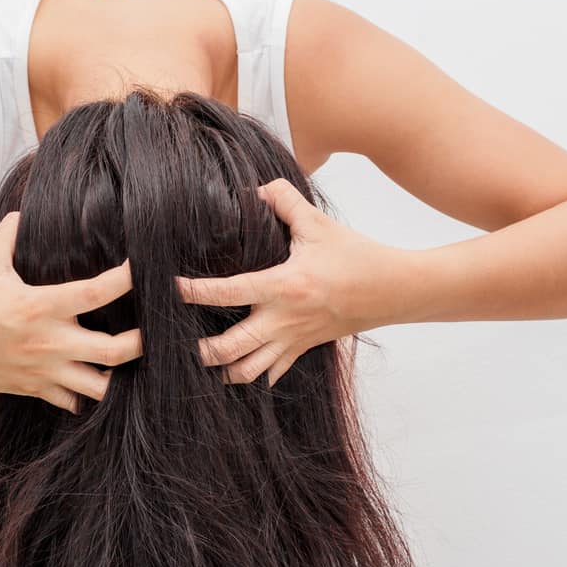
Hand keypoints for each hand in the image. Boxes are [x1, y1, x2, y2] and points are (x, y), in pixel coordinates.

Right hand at [0, 211, 142, 412]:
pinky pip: (72, 402)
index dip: (127, 279)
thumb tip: (21, 212)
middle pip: (116, 351)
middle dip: (143, 342)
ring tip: (128, 363)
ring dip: (119, 376)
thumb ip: (9, 234)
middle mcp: (49, 342)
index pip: (98, 292)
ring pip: (100, 388)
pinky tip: (92, 381)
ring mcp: (43, 370)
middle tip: (154, 329)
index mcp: (40, 306)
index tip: (143, 268)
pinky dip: (86, 396)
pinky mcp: (32, 389)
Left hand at [174, 178, 408, 386]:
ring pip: (248, 371)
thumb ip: (283, 200)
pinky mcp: (303, 349)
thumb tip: (253, 189)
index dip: (195, 292)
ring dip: (221, 370)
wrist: (395, 290)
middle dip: (200, 350)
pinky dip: (249, 377)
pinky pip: (271, 374)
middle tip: (176, 342)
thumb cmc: (357, 256)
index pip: (228, 292)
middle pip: (230, 347)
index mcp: (284, 285)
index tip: (171, 288)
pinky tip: (231, 372)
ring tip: (200, 363)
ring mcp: (293, 339)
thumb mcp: (319, 222)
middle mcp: (284, 319)